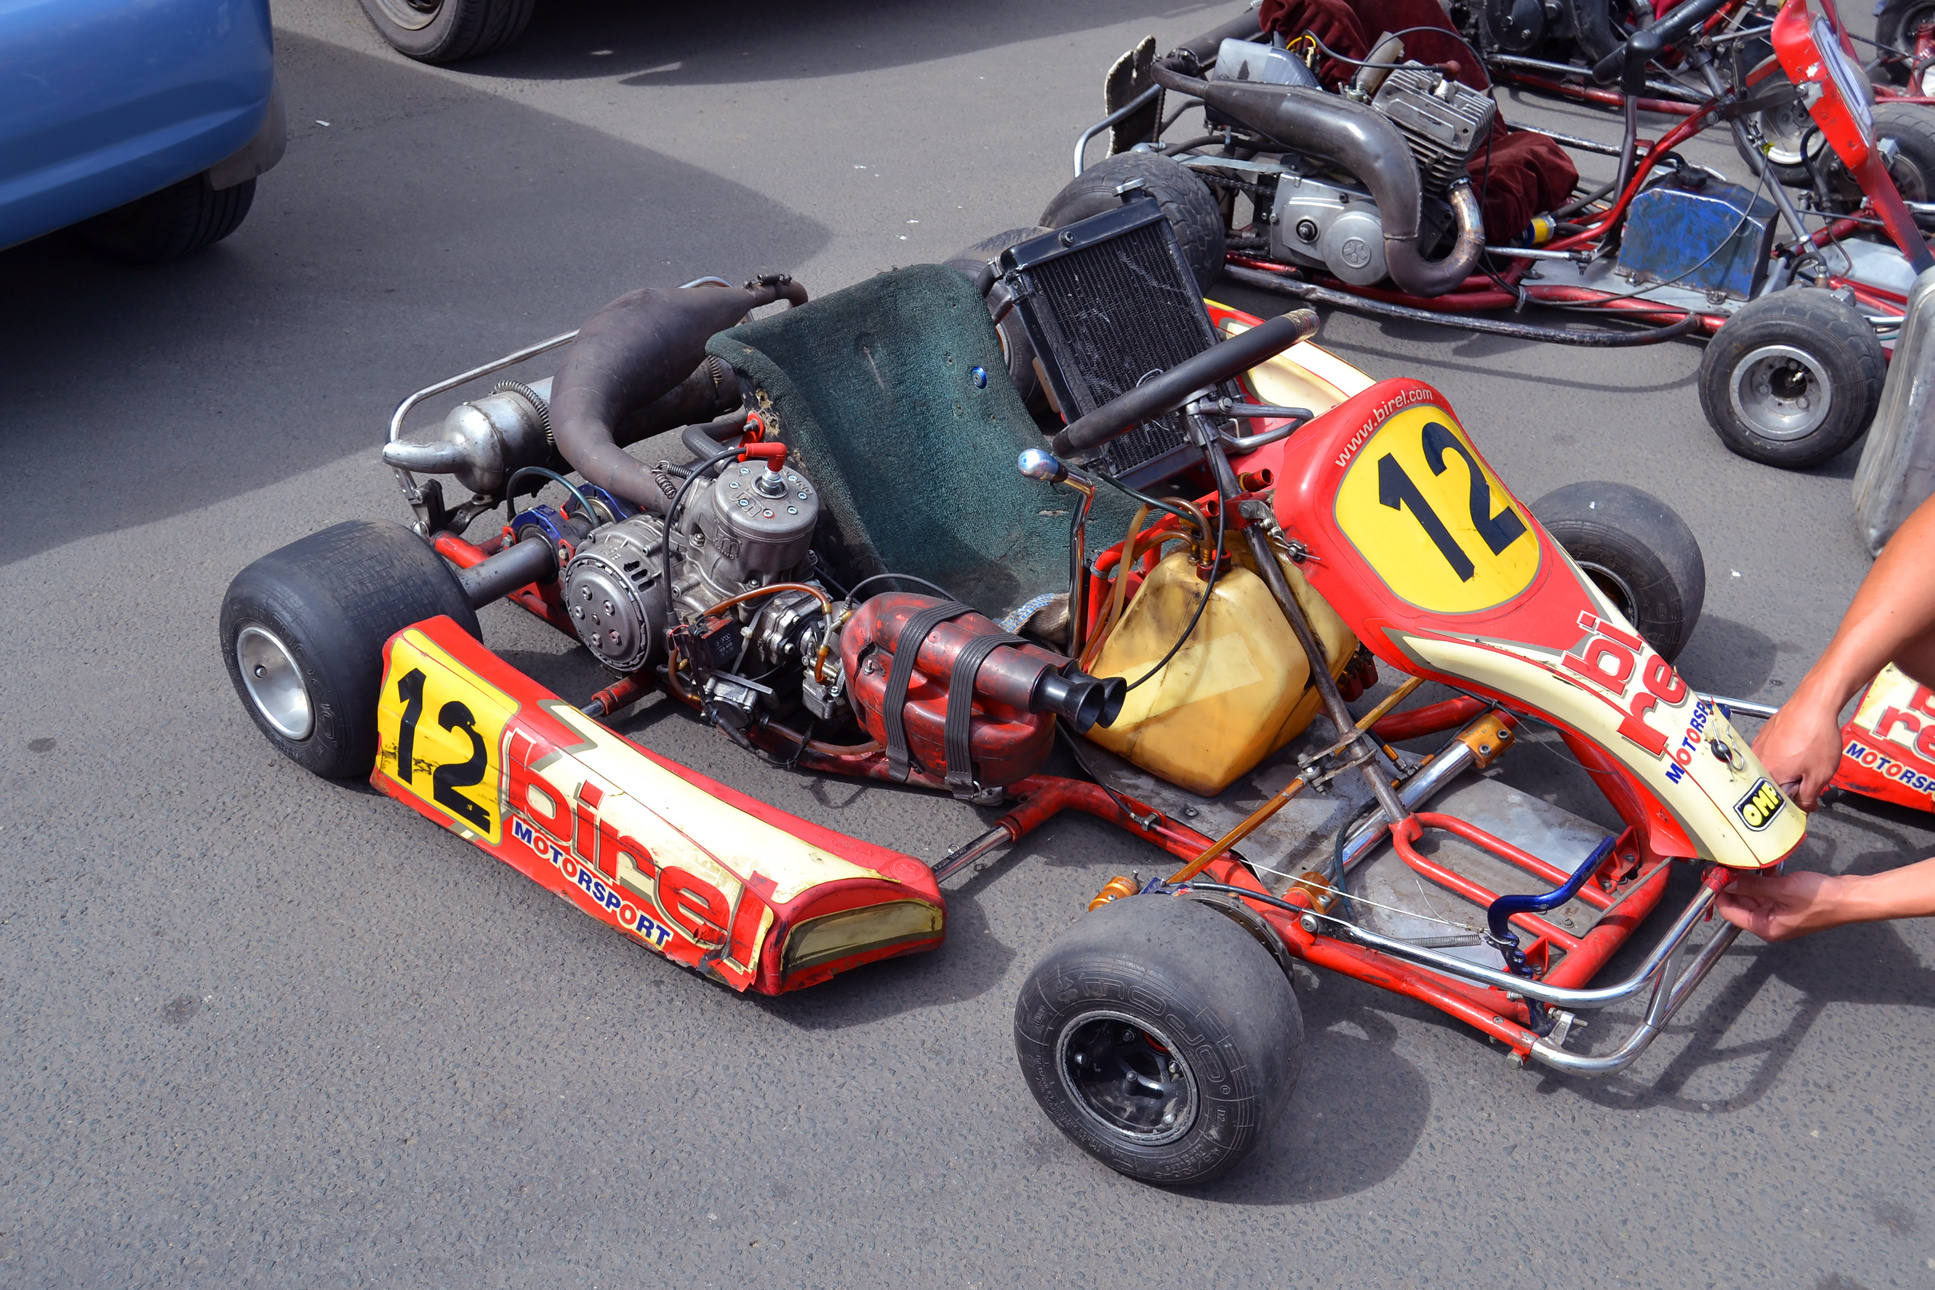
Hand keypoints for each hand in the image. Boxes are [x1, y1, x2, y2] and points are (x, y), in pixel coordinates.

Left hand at [1715, 870, 1851, 941]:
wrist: (1851, 897)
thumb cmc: (1821, 899)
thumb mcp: (1781, 890)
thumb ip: (1751, 886)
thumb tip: (1727, 881)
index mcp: (1766, 928)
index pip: (1729, 912)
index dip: (1719, 893)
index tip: (1713, 875)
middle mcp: (1770, 924)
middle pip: (1740, 904)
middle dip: (1732, 885)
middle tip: (1725, 865)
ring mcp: (1779, 914)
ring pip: (1753, 896)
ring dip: (1747, 881)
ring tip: (1741, 863)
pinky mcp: (1789, 903)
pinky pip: (1768, 892)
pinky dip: (1763, 880)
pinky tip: (1763, 867)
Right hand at [1749, 690, 1845, 809]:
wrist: (1814, 703)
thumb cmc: (1817, 737)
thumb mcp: (1820, 774)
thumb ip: (1809, 797)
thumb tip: (1804, 809)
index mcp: (1768, 775)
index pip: (1775, 802)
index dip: (1794, 805)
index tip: (1807, 802)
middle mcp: (1756, 762)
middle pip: (1770, 785)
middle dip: (1790, 788)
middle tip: (1809, 780)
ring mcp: (1757, 747)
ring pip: (1770, 769)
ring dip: (1786, 772)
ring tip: (1806, 763)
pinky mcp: (1763, 735)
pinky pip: (1770, 754)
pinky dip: (1782, 757)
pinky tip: (1799, 749)